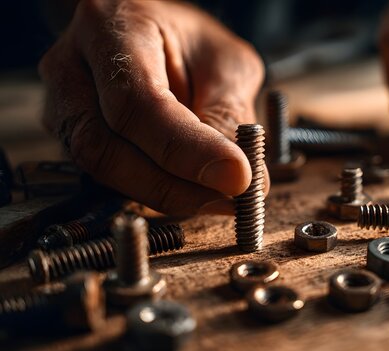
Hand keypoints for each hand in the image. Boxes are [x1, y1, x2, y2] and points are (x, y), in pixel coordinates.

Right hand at [39, 0, 267, 215]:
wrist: (153, 34)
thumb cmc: (188, 42)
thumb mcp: (224, 63)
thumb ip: (228, 114)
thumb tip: (240, 178)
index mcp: (110, 27)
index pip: (137, 101)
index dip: (187, 149)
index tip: (235, 177)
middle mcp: (70, 66)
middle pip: (104, 145)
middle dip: (172, 185)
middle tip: (228, 198)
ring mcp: (61, 104)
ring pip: (100, 170)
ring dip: (163, 193)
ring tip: (215, 196)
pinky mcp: (69, 137)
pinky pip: (105, 178)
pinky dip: (152, 191)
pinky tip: (190, 191)